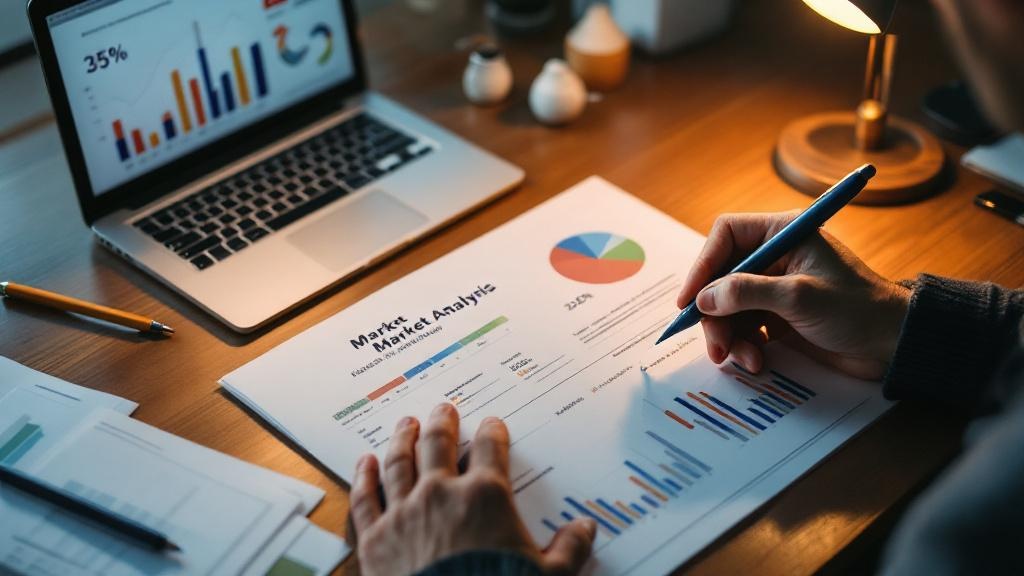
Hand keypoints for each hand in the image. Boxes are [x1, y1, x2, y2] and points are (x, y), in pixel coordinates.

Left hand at [350, 403, 596, 575]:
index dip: (493, 432)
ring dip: (403, 439)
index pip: (490, 450)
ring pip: (399, 462)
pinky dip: (364, 476)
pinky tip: (364, 462)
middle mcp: (441, 493)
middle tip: (443, 410)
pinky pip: (366, 498)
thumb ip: (569, 550)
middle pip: (438, 444)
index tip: (492, 424)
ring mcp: (404, 512)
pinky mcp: (375, 538)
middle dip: (442, 423)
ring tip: (406, 425)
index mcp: (485, 496)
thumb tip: (587, 531)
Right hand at [677, 212, 910, 379]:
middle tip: (715, 344)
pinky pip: (743, 327)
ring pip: (728, 307)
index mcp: (783, 233)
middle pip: (721, 277)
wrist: (893, 345)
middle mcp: (775, 256)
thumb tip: (703, 298)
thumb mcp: (799, 297)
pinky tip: (757, 361)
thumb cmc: (858, 310)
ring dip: (728, 335)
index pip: (726, 236)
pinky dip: (743, 345)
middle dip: (714, 313)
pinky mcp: (777, 315)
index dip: (703, 266)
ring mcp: (774, 287)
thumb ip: (747, 292)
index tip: (690, 300)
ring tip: (742, 359)